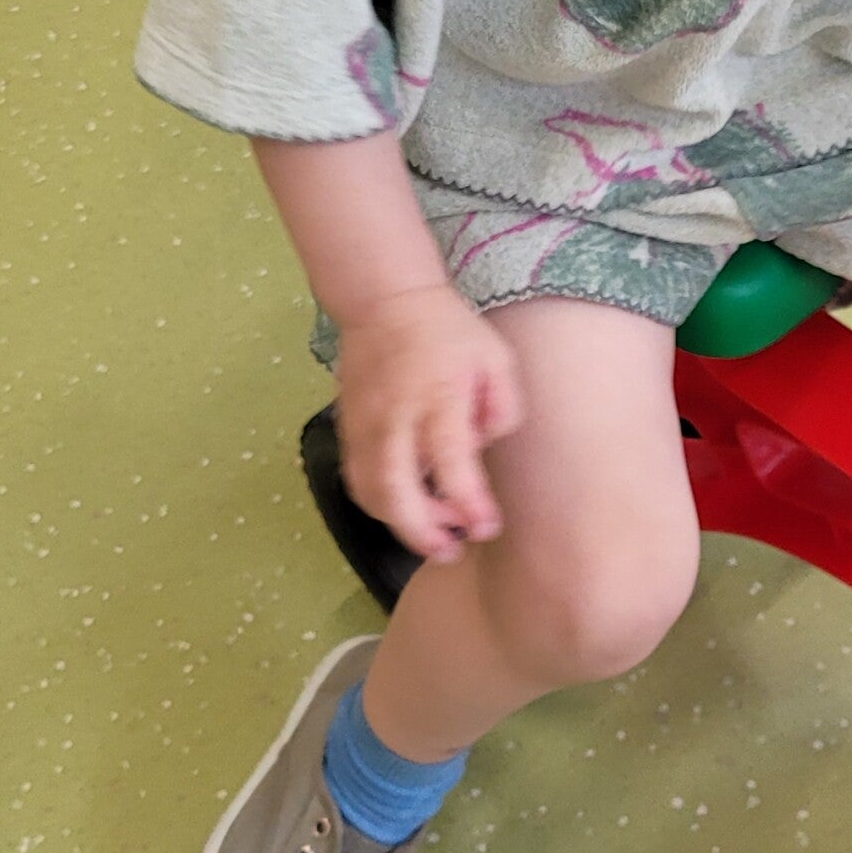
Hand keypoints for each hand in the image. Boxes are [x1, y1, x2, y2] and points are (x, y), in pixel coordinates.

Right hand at [335, 285, 523, 563]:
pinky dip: (379, 505)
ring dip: (399, 524)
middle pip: (396, 490)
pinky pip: (357, 480)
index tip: (487, 526)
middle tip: (451, 550)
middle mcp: (395, 416)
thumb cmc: (449, 332)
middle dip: (422, 532)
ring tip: (434, 534)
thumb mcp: (496, 358)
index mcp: (438, 396)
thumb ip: (503, 408)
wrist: (385, 302)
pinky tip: (406, 508)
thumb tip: (484, 448)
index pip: (451, 461)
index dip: (468, 502)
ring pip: (369, 492)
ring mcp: (365, 425)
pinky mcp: (348, 430)